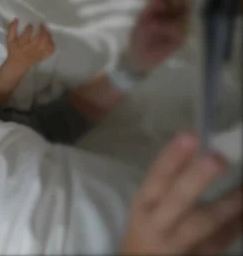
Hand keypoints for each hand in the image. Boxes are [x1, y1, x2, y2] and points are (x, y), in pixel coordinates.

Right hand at [6, 19, 54, 70]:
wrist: (18, 64)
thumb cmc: (14, 50)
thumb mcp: (10, 40)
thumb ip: (12, 29)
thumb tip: (16, 19)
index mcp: (22, 44)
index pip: (27, 34)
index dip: (30, 28)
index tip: (31, 24)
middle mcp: (31, 48)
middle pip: (39, 38)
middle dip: (42, 30)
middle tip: (42, 24)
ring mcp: (38, 53)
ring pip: (46, 43)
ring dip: (48, 35)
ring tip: (46, 30)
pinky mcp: (42, 56)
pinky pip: (50, 50)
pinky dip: (52, 44)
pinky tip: (50, 39)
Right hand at [121, 132, 242, 254]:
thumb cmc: (148, 228)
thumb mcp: (149, 206)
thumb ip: (169, 185)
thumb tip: (202, 148)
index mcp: (145, 203)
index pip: (157, 177)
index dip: (173, 157)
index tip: (191, 134)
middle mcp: (158, 223)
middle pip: (177, 200)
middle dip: (197, 179)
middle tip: (217, 158)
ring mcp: (177, 244)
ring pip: (202, 224)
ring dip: (227, 204)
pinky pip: (220, 241)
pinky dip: (236, 225)